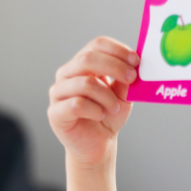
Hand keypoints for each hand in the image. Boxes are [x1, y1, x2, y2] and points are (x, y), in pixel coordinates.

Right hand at [48, 37, 139, 167]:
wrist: (98, 145)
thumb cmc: (107, 116)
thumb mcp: (122, 95)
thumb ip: (125, 80)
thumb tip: (134, 63)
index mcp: (82, 64)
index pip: (96, 45)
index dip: (117, 50)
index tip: (136, 61)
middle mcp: (67, 74)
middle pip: (88, 58)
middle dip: (115, 67)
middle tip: (132, 78)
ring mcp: (58, 93)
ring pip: (85, 83)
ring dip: (107, 96)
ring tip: (115, 108)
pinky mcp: (55, 113)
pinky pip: (77, 104)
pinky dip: (95, 110)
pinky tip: (100, 115)